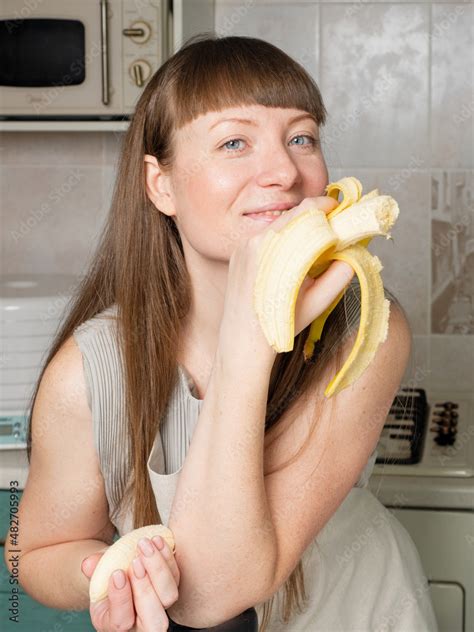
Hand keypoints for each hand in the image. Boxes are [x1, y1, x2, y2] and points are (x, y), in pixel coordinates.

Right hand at [81, 536, 179, 630]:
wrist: (123, 570)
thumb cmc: (106, 579)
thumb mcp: (96, 578)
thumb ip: (94, 571)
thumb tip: (88, 564)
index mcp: (116, 624)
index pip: (122, 622)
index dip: (121, 598)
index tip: (117, 573)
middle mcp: (142, 622)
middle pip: (154, 621)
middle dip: (145, 588)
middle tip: (135, 561)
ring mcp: (161, 606)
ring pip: (169, 596)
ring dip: (158, 569)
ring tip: (145, 545)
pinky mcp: (172, 586)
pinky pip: (177, 576)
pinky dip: (167, 557)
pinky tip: (157, 540)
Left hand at [218, 196, 354, 368]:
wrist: (243, 343)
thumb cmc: (282, 324)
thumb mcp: (319, 299)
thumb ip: (341, 272)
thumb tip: (354, 250)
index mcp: (278, 248)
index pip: (306, 211)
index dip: (326, 206)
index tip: (339, 208)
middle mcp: (257, 241)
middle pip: (292, 215)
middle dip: (313, 217)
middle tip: (331, 226)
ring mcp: (243, 246)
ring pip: (277, 226)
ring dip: (296, 228)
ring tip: (311, 245)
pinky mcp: (236, 253)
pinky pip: (263, 237)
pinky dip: (280, 240)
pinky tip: (289, 257)